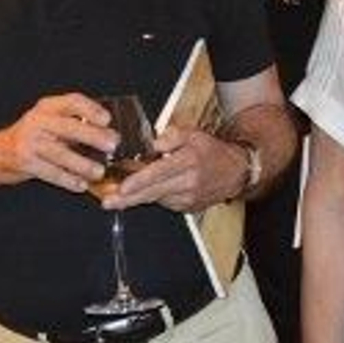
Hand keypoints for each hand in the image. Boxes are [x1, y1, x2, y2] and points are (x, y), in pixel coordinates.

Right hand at [0, 94, 116, 192]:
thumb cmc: (31, 138)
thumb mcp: (48, 123)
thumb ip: (73, 125)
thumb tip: (108, 134)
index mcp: (47, 107)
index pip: (72, 101)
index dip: (91, 108)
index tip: (107, 119)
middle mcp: (37, 121)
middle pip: (69, 127)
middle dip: (93, 136)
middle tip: (112, 144)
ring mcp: (29, 141)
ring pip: (60, 153)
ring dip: (82, 164)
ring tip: (99, 171)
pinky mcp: (24, 162)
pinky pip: (50, 172)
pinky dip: (67, 180)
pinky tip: (81, 185)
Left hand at [105, 125, 247, 212]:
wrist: (236, 171)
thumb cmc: (212, 151)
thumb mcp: (193, 133)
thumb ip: (172, 135)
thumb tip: (154, 143)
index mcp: (188, 161)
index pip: (160, 172)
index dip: (140, 181)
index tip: (123, 187)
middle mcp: (188, 183)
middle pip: (153, 192)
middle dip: (128, 199)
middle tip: (107, 201)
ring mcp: (188, 199)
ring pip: (156, 199)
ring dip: (136, 199)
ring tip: (115, 198)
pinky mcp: (188, 208)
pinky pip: (165, 203)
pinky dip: (152, 198)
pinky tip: (140, 194)